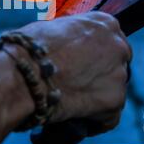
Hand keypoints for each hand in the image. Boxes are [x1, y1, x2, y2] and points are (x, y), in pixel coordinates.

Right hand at [15, 11, 131, 135]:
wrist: (25, 74)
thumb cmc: (30, 48)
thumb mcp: (52, 28)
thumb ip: (69, 36)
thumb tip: (64, 44)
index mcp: (103, 24)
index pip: (109, 39)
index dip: (94, 53)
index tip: (83, 62)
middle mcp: (117, 46)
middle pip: (114, 63)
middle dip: (98, 73)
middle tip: (77, 82)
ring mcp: (118, 74)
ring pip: (111, 89)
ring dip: (94, 95)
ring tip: (69, 100)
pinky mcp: (115, 101)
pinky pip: (108, 115)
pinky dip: (92, 119)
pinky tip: (73, 116)